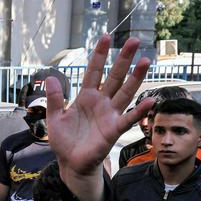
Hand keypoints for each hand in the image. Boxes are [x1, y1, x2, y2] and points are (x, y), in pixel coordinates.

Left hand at [46, 35, 151, 200]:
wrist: (70, 163)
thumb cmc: (64, 141)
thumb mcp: (55, 118)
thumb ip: (54, 99)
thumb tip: (51, 77)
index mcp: (86, 97)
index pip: (94, 71)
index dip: (99, 55)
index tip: (105, 37)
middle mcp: (101, 102)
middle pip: (114, 77)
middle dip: (123, 59)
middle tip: (133, 40)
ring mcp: (109, 115)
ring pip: (125, 92)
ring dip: (135, 77)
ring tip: (145, 61)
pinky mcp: (113, 130)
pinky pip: (127, 118)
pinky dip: (138, 111)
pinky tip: (149, 101)